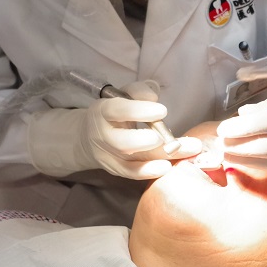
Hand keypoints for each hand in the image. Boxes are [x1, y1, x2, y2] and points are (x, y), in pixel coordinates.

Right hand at [28, 81, 200, 178]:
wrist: (85, 136)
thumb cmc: (114, 111)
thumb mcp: (122, 94)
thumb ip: (139, 91)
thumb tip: (154, 93)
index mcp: (103, 111)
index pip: (118, 109)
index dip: (138, 108)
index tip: (161, 107)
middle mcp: (101, 135)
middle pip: (123, 141)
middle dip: (149, 141)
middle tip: (171, 139)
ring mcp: (106, 156)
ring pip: (130, 160)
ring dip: (158, 158)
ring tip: (182, 153)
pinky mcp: (114, 170)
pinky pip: (130, 174)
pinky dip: (148, 173)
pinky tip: (168, 169)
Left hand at [216, 53, 266, 176]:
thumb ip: (265, 106)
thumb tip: (242, 115)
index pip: (259, 125)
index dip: (237, 129)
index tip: (222, 129)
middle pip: (264, 149)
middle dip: (239, 150)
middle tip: (222, 147)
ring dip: (250, 162)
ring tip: (233, 156)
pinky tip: (256, 162)